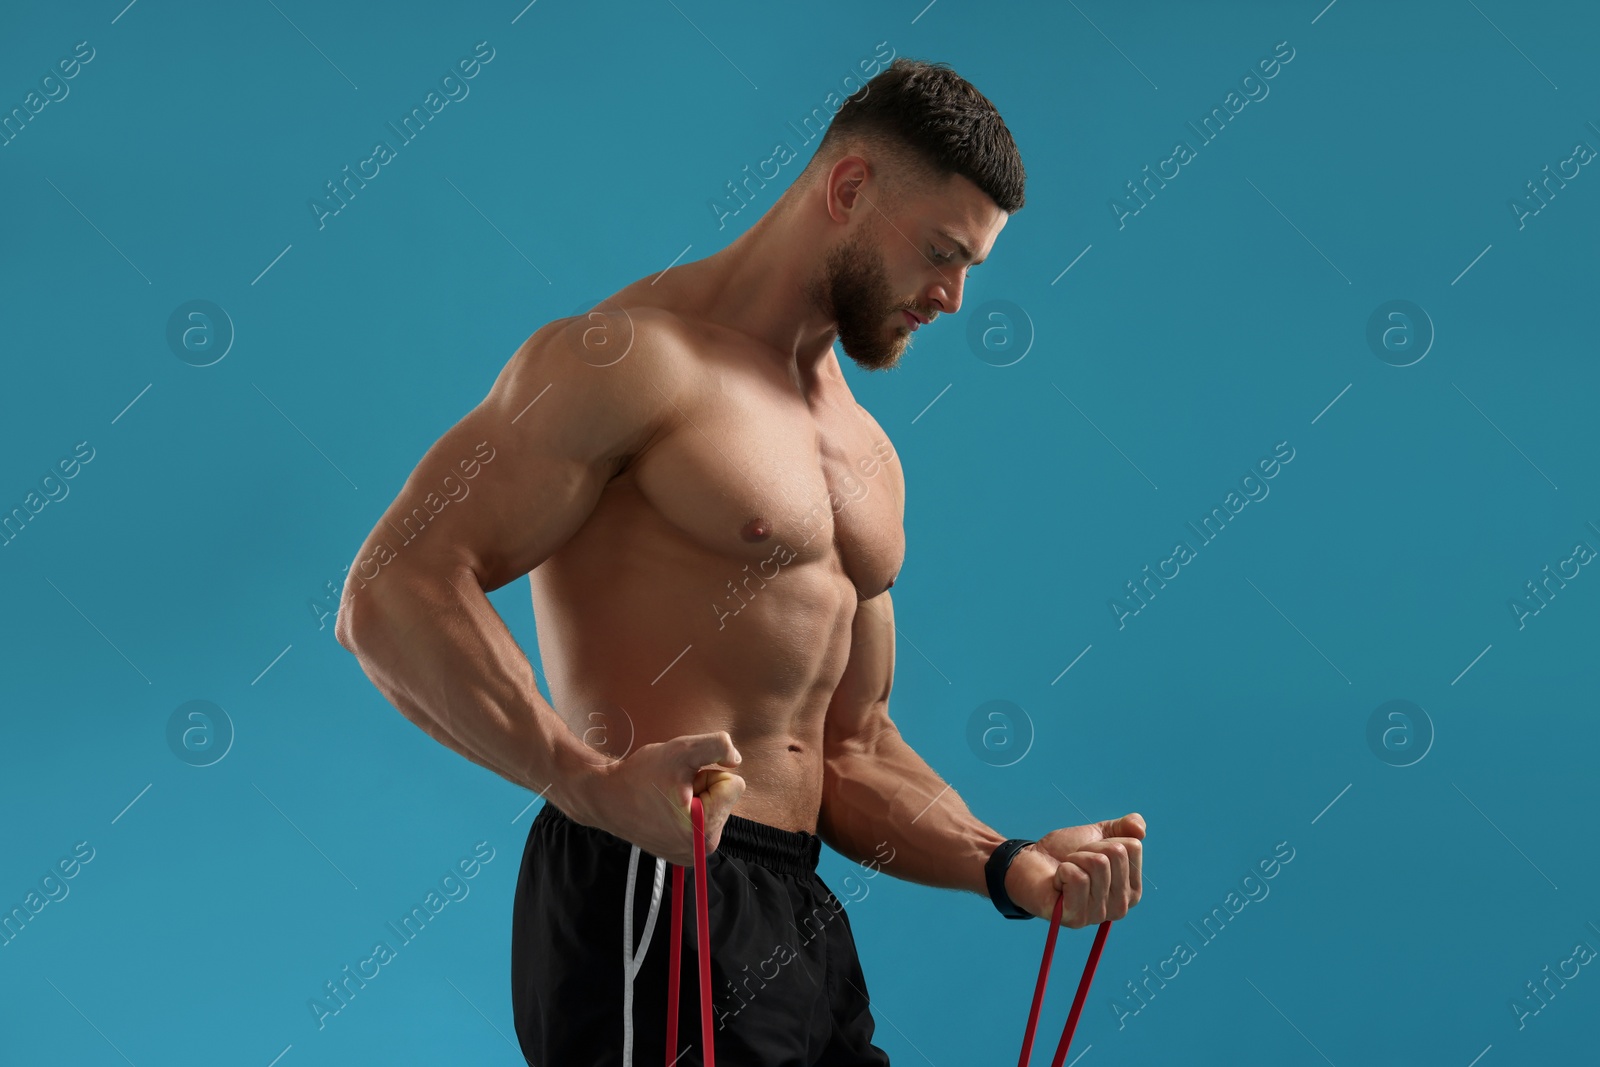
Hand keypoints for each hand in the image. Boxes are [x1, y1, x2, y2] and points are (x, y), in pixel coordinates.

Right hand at [576, 730, 745, 866]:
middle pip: (725, 799)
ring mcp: (692, 855)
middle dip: (703, 786)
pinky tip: (665, 809)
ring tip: (667, 797)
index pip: (734, 785)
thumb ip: (717, 746)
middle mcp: (701, 850)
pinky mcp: (684, 853)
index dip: (707, 774)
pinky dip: (688, 810)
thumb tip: (736, 759)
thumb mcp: (681, 750)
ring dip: (695, 797)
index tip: (682, 781)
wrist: (607, 797)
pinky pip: (702, 821)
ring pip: (714, 808)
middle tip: (673, 789)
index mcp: (703, 831)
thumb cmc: (640, 775)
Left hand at [1004, 813, 1144, 927]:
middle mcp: (1121, 906)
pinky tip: (1057, 883)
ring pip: (1097, 864)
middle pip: (1117, 854)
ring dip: (1074, 859)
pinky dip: (1062, 871)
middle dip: (1089, 848)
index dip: (1106, 840)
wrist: (1028, 863)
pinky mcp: (1077, 917)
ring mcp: (1099, 915)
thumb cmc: (1063, 852)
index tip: (1090, 851)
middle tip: (1075, 861)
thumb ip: (1124, 828)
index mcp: (1132, 889)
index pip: (1133, 846)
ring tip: (1066, 871)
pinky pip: (1078, 878)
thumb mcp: (1097, 834)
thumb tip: (1141, 830)